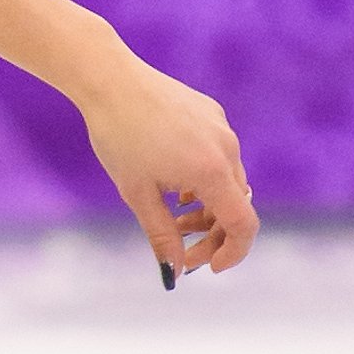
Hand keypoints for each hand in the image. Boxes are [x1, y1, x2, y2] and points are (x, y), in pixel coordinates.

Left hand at [75, 56, 256, 278]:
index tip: (210, 268)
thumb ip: (162, 236)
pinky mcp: (212, 115)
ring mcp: (222, 129)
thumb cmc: (119, 137)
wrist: (110, 80)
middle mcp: (226, 149)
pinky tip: (176, 188)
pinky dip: (205, 182)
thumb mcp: (138, 195)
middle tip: (183, 253)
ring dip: (208, 209)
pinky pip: (220, 158)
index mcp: (211, 171)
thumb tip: (176, 273)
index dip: (233, 253)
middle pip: (236, 206)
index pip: (244, 224)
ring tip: (174, 219)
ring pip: (229, 183)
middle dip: (212, 235)